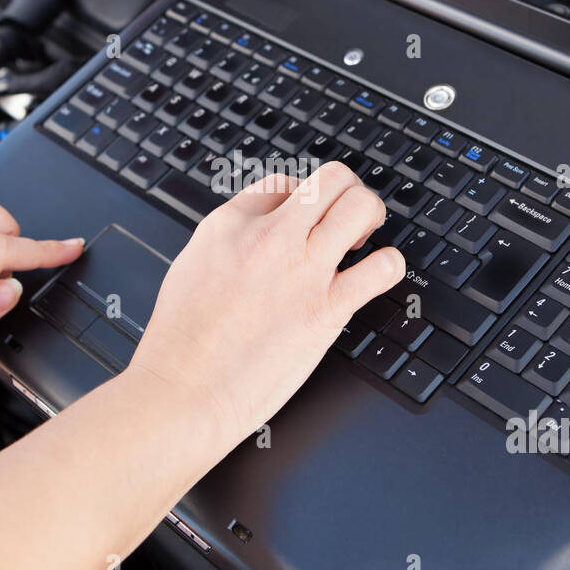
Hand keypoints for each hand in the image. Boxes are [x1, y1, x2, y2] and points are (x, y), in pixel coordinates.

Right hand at [129, 162, 405, 438]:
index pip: (284, 182)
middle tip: (348, 217)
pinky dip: (388, 266)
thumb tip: (258, 230)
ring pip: (361, 206)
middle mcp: (270, 238)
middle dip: (348, 192)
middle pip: (331, 179)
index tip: (307, 216)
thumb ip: (229, 241)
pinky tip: (375, 276)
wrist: (183, 390)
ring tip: (364, 238)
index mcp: (230, 225)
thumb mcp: (191, 266)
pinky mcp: (327, 308)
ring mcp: (301, 270)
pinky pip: (381, 267)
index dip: (303, 195)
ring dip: (371, 217)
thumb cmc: (181, 343)